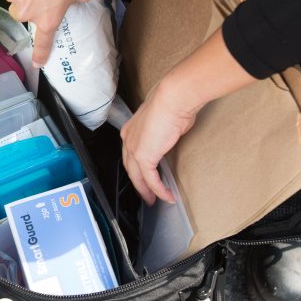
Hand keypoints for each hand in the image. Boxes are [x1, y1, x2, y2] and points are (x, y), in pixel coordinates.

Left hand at [120, 77, 198, 204]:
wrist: (173, 99)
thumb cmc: (173, 103)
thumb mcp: (165, 120)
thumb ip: (163, 132)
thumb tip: (171, 135)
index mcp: (130, 130)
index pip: (130, 156)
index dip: (137, 169)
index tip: (144, 178)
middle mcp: (128, 140)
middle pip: (131, 169)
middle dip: (139, 184)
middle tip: (147, 196)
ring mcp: (134, 149)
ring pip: (138, 178)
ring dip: (147, 191)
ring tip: (155, 201)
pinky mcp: (143, 157)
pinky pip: (151, 180)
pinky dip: (159, 190)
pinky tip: (167, 196)